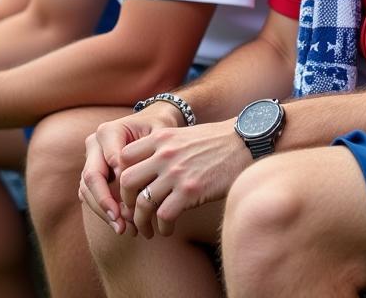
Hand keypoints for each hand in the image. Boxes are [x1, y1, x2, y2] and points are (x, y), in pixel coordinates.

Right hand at [79, 104, 184, 235]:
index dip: (122, 182)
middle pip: (91, 176)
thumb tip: (137, 186)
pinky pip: (90, 197)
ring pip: (87, 190)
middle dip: (105, 202)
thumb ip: (149, 153)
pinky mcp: (93, 175)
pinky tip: (123, 226)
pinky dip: (105, 213)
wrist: (153, 124)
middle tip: (121, 222)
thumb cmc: (158, 128)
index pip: (111, 160)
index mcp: (108, 131)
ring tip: (126, 229)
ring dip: (104, 212)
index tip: (136, 202)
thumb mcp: (159, 135)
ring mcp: (91, 160)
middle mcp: (95, 145)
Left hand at [116, 119, 250, 238]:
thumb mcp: (183, 135)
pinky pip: (164, 216)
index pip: (124, 157)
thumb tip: (146, 167)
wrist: (244, 142)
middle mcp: (164, 154)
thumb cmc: (215, 141)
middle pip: (127, 181)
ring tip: (147, 230)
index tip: (128, 190)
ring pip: (143, 203)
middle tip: (133, 212)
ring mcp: (176, 172)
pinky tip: (168, 229)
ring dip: (141, 221)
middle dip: (126, 201)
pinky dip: (163, 227)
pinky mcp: (190, 191)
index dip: (121, 176)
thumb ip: (163, 147)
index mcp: (161, 137)